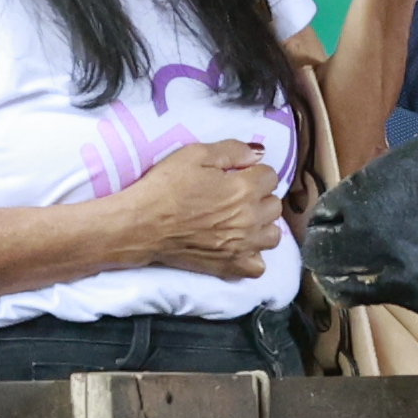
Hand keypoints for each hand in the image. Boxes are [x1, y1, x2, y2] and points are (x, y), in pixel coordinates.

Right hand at [112, 139, 283, 279]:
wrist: (142, 225)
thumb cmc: (165, 187)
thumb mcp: (194, 154)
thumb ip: (232, 150)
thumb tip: (258, 153)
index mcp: (244, 188)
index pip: (271, 176)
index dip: (254, 172)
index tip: (239, 175)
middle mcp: (250, 218)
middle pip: (274, 205)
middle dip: (260, 197)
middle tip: (237, 197)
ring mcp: (243, 245)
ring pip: (273, 236)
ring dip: (262, 227)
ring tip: (242, 222)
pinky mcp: (231, 265)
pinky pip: (259, 266)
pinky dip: (252, 256)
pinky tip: (238, 246)